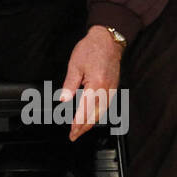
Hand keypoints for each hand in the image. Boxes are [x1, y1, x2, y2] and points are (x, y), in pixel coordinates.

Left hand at [60, 27, 122, 141]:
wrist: (108, 40)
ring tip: (81, 130)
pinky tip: (91, 117)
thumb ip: (69, 84)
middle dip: (84, 128)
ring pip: (102, 113)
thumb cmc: (92, 49)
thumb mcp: (75, 65)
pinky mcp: (113, 88)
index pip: (85, 111)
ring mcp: (111, 90)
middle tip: (74, 136)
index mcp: (96, 85)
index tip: (71, 132)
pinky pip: (106, 106)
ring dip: (91, 123)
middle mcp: (106, 90)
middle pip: (95, 116)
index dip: (77, 124)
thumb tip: (63, 99)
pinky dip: (98, 114)